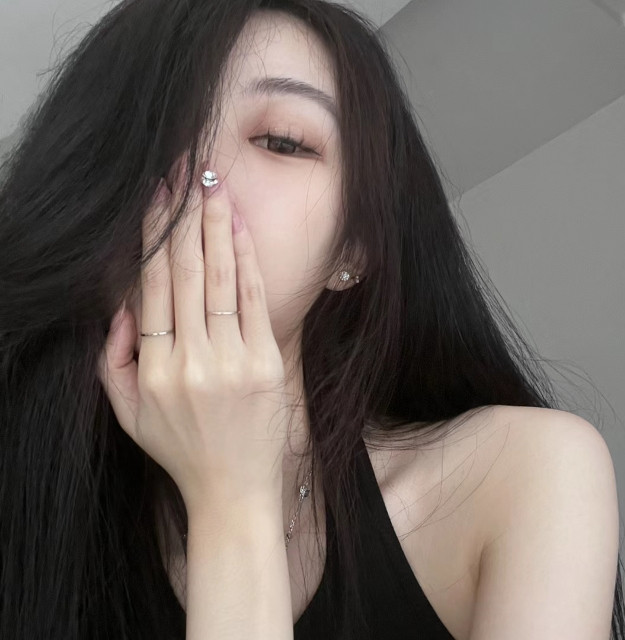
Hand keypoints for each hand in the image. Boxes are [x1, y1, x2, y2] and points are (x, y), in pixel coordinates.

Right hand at [97, 157, 289, 515]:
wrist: (233, 489)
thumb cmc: (181, 450)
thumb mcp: (127, 414)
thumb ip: (111, 361)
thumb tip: (122, 308)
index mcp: (152, 368)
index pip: (151, 287)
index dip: (153, 238)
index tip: (156, 198)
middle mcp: (189, 359)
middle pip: (185, 273)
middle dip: (185, 217)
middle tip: (186, 173)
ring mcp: (230, 361)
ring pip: (220, 279)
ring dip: (216, 227)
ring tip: (213, 186)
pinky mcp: (265, 363)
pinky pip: (255, 301)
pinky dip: (247, 261)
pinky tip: (240, 228)